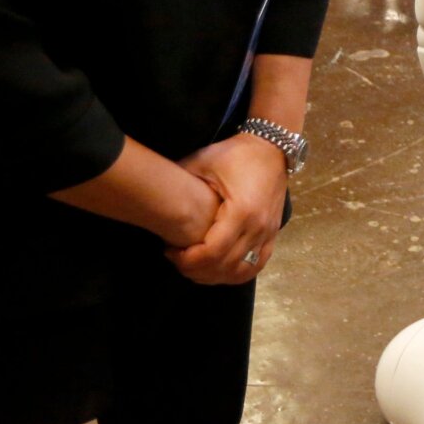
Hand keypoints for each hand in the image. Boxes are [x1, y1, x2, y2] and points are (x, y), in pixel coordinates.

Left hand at [165, 134, 288, 284]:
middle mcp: (258, 228)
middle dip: (196, 270)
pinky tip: (219, 269)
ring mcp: (269, 233)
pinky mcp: (273, 234)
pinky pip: (256, 266)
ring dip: (215, 276)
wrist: (272, 147)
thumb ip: (178, 179)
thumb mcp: (202, 161)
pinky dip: (236, 273)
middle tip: (177, 259)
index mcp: (241, 211)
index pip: (212, 253)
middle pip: (224, 267)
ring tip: (195, 266)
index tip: (170, 250)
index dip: (187, 260)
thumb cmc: (236, 153)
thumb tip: (149, 193)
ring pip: (241, 272)